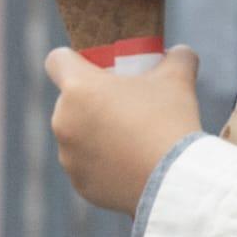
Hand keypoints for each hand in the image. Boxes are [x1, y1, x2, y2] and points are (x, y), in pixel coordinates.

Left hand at [46, 46, 204, 213]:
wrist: (174, 180)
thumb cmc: (170, 121)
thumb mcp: (178, 79)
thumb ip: (176, 57)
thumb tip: (179, 53)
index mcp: (78, 88)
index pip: (57, 61)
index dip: (74, 60)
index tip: (95, 69)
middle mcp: (63, 121)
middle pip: (70, 101)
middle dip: (92, 102)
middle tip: (125, 107)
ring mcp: (68, 156)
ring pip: (76, 137)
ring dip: (95, 134)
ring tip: (131, 141)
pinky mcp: (79, 183)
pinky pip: (86, 167)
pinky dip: (102, 166)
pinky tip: (129, 166)